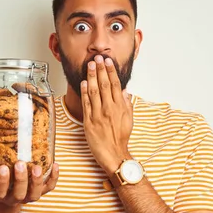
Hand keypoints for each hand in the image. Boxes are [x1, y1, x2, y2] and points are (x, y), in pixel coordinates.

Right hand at [0, 144, 58, 205]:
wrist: (7, 198)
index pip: (0, 191)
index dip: (2, 181)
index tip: (2, 167)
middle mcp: (15, 198)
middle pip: (19, 193)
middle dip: (21, 179)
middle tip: (19, 163)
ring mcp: (29, 197)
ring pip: (35, 194)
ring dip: (37, 180)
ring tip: (36, 166)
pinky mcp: (41, 192)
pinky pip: (50, 188)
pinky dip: (54, 177)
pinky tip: (55, 164)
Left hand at [80, 55, 133, 173]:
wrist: (114, 154)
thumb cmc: (121, 138)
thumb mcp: (129, 120)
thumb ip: (127, 104)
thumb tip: (125, 91)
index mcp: (120, 107)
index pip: (115, 84)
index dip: (111, 71)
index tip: (108, 61)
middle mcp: (109, 109)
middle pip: (104, 85)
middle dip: (100, 70)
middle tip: (97, 58)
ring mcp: (98, 115)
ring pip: (94, 92)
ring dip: (91, 77)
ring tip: (89, 65)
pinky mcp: (89, 122)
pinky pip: (86, 104)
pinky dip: (84, 92)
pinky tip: (83, 83)